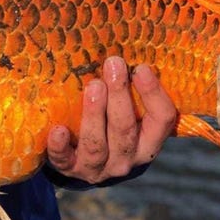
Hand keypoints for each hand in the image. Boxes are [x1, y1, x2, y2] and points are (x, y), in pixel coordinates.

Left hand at [46, 57, 175, 184]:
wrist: (84, 162)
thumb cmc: (110, 126)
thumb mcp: (129, 114)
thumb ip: (131, 91)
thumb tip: (123, 49)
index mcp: (147, 142)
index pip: (162, 120)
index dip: (154, 94)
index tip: (141, 68)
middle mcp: (126, 159)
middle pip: (125, 130)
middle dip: (119, 96)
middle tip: (114, 65)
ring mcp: (98, 168)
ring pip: (97, 145)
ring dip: (95, 114)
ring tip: (93, 87)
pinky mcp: (70, 170)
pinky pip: (64, 160)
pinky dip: (60, 146)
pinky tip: (58, 129)